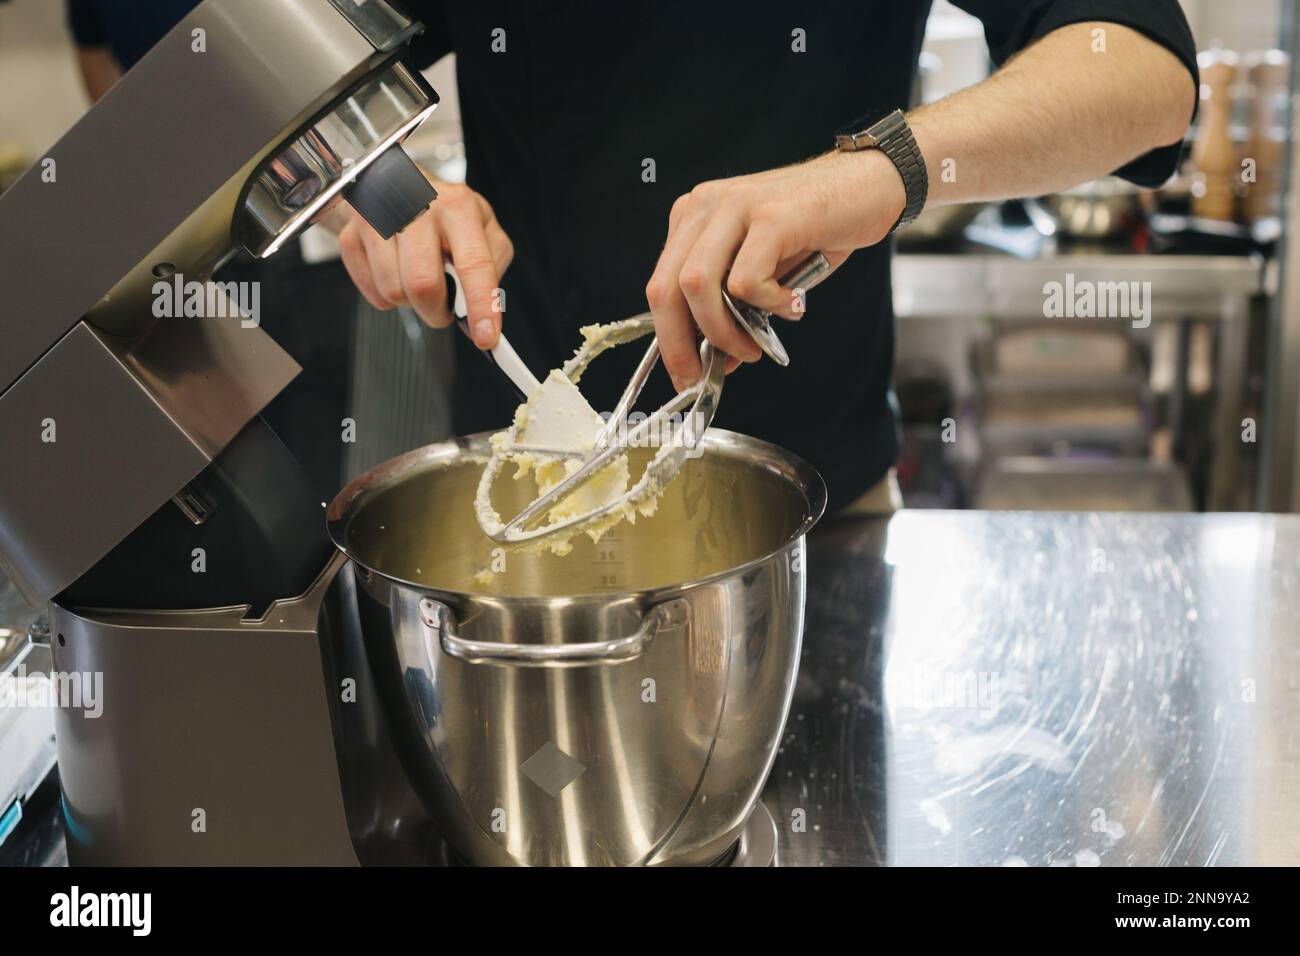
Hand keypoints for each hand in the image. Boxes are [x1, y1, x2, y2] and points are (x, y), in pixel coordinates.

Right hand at [337, 172, 512, 347]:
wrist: (394, 184)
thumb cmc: (445, 214)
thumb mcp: (482, 228)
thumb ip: (492, 266)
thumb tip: (488, 308)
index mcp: (458, 206)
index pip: (473, 264)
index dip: (480, 305)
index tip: (486, 337)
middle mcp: (416, 206)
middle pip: (424, 286)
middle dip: (437, 311)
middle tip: (444, 307)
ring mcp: (378, 219)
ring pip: (394, 292)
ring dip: (411, 301)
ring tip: (418, 277)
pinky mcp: (351, 234)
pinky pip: (372, 292)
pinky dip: (388, 295)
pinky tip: (396, 271)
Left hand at [645, 149, 905, 388]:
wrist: (871, 184)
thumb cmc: (818, 229)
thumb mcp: (764, 272)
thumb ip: (734, 308)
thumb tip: (717, 358)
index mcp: (695, 217)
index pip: (661, 285)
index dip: (669, 338)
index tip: (685, 373)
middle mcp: (707, 206)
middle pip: (667, 288)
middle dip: (683, 344)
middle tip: (708, 374)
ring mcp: (736, 206)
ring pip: (698, 286)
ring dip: (724, 330)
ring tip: (753, 347)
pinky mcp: (771, 217)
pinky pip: (747, 281)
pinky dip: (768, 306)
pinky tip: (792, 305)